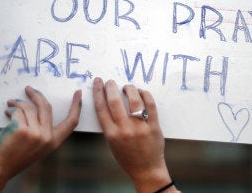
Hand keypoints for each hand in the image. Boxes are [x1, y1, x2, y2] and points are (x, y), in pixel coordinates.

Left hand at [0, 86, 81, 192]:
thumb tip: (38, 106)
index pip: (71, 122)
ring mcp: (35, 134)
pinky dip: (11, 109)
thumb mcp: (36, 146)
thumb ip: (42, 130)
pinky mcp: (21, 130)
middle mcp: (47, 137)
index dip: (76, 106)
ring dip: (19, 102)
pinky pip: (18, 112)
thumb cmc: (15, 156)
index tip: (78, 94)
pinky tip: (7, 112)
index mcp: (53, 142)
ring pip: (29, 108)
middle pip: (47, 107)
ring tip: (11, 103)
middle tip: (29, 89)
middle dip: (36, 95)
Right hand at [92, 77, 179, 192]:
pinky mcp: (154, 126)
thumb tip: (109, 102)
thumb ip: (110, 125)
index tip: (98, 82)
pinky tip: (141, 92)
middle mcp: (125, 129)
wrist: (147, 170)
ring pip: (134, 100)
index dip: (98, 92)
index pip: (101, 108)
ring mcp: (140, 127)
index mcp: (111, 134)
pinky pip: (150, 105)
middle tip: (110, 81)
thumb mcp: (112, 143)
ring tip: (127, 86)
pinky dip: (145, 95)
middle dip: (110, 87)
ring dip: (129, 88)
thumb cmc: (128, 157)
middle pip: (114, 101)